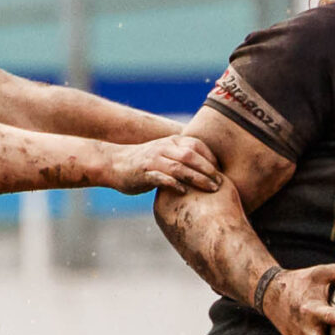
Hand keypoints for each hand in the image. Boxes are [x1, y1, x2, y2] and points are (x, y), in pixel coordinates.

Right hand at [103, 133, 221, 194]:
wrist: (113, 163)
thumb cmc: (143, 162)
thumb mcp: (164, 153)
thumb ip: (181, 157)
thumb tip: (205, 169)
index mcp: (171, 141)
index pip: (197, 145)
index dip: (211, 158)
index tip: (221, 172)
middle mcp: (163, 148)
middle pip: (191, 156)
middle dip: (208, 169)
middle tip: (221, 183)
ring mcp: (153, 160)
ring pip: (179, 167)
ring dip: (197, 178)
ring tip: (210, 189)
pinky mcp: (144, 173)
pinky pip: (161, 178)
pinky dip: (174, 184)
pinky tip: (184, 192)